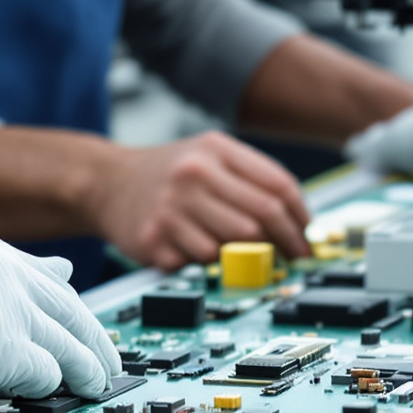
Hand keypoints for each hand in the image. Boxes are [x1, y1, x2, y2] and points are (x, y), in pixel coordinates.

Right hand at [0, 225, 120, 400]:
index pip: (43, 276)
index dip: (67, 303)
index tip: (80, 317)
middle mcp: (3, 272)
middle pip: (70, 308)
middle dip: (93, 338)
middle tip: (105, 361)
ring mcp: (8, 309)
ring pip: (70, 344)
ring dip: (87, 369)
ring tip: (96, 387)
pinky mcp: (4, 350)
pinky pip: (46, 374)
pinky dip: (54, 388)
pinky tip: (57, 398)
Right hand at [88, 133, 309, 270]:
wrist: (107, 182)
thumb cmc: (168, 173)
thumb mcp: (208, 155)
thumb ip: (250, 178)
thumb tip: (297, 221)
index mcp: (214, 149)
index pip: (278, 185)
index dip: (300, 216)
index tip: (306, 235)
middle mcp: (193, 174)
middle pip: (262, 218)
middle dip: (286, 243)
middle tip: (293, 257)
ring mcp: (172, 207)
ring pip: (235, 244)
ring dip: (247, 255)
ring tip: (247, 255)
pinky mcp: (155, 239)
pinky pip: (202, 262)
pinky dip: (211, 263)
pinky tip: (203, 251)